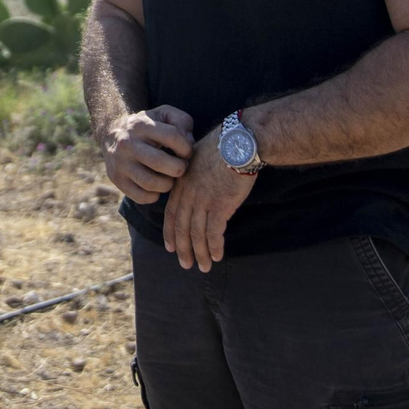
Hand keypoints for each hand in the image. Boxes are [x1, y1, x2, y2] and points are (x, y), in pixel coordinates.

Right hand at [99, 104, 194, 203]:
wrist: (112, 134)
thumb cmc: (147, 126)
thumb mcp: (164, 114)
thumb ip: (182, 122)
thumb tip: (189, 144)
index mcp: (142, 125)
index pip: (172, 137)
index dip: (187, 148)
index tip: (187, 152)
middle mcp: (128, 144)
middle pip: (160, 162)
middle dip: (179, 168)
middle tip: (180, 167)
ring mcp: (120, 163)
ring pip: (151, 183)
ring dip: (168, 184)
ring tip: (169, 177)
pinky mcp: (117, 180)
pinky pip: (142, 197)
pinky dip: (155, 196)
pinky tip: (157, 186)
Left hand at [162, 127, 254, 272]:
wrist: (238, 141)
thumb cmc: (223, 145)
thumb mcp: (198, 158)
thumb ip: (195, 176)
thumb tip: (199, 186)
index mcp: (182, 183)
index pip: (172, 213)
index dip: (170, 232)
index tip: (170, 247)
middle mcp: (189, 194)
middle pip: (182, 228)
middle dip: (183, 249)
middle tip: (186, 264)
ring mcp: (203, 201)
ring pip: (197, 234)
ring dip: (200, 253)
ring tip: (204, 267)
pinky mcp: (220, 206)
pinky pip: (214, 233)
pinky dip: (215, 247)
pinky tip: (218, 256)